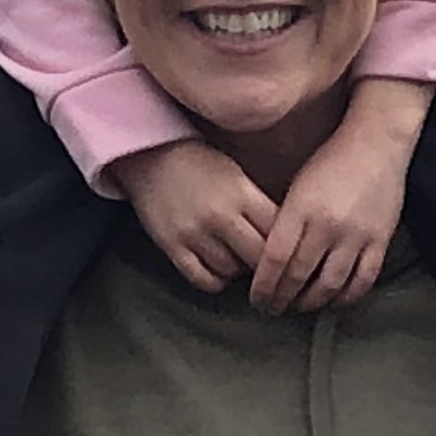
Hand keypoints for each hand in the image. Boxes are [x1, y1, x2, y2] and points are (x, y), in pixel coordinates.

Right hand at [123, 137, 277, 294]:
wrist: (150, 155)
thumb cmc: (199, 164)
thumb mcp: (237, 175)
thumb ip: (259, 205)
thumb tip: (283, 238)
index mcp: (242, 193)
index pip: (278, 232)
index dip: (285, 244)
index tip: (285, 249)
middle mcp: (220, 216)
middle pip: (258, 257)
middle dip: (265, 262)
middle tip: (263, 261)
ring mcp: (194, 233)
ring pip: (231, 271)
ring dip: (238, 269)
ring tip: (237, 258)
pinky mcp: (172, 247)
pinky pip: (203, 279)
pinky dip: (216, 280)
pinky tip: (218, 269)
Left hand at [250, 96, 421, 314]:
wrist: (377, 142)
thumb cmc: (331, 160)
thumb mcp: (297, 187)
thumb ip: (284, 223)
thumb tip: (269, 261)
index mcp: (301, 209)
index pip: (274, 260)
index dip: (263, 287)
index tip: (257, 298)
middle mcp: (327, 225)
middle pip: (299, 277)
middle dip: (281, 300)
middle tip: (272, 309)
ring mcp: (356, 235)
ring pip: (329, 286)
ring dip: (310, 304)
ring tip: (298, 307)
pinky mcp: (380, 240)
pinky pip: (362, 281)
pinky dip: (345, 298)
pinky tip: (333, 302)